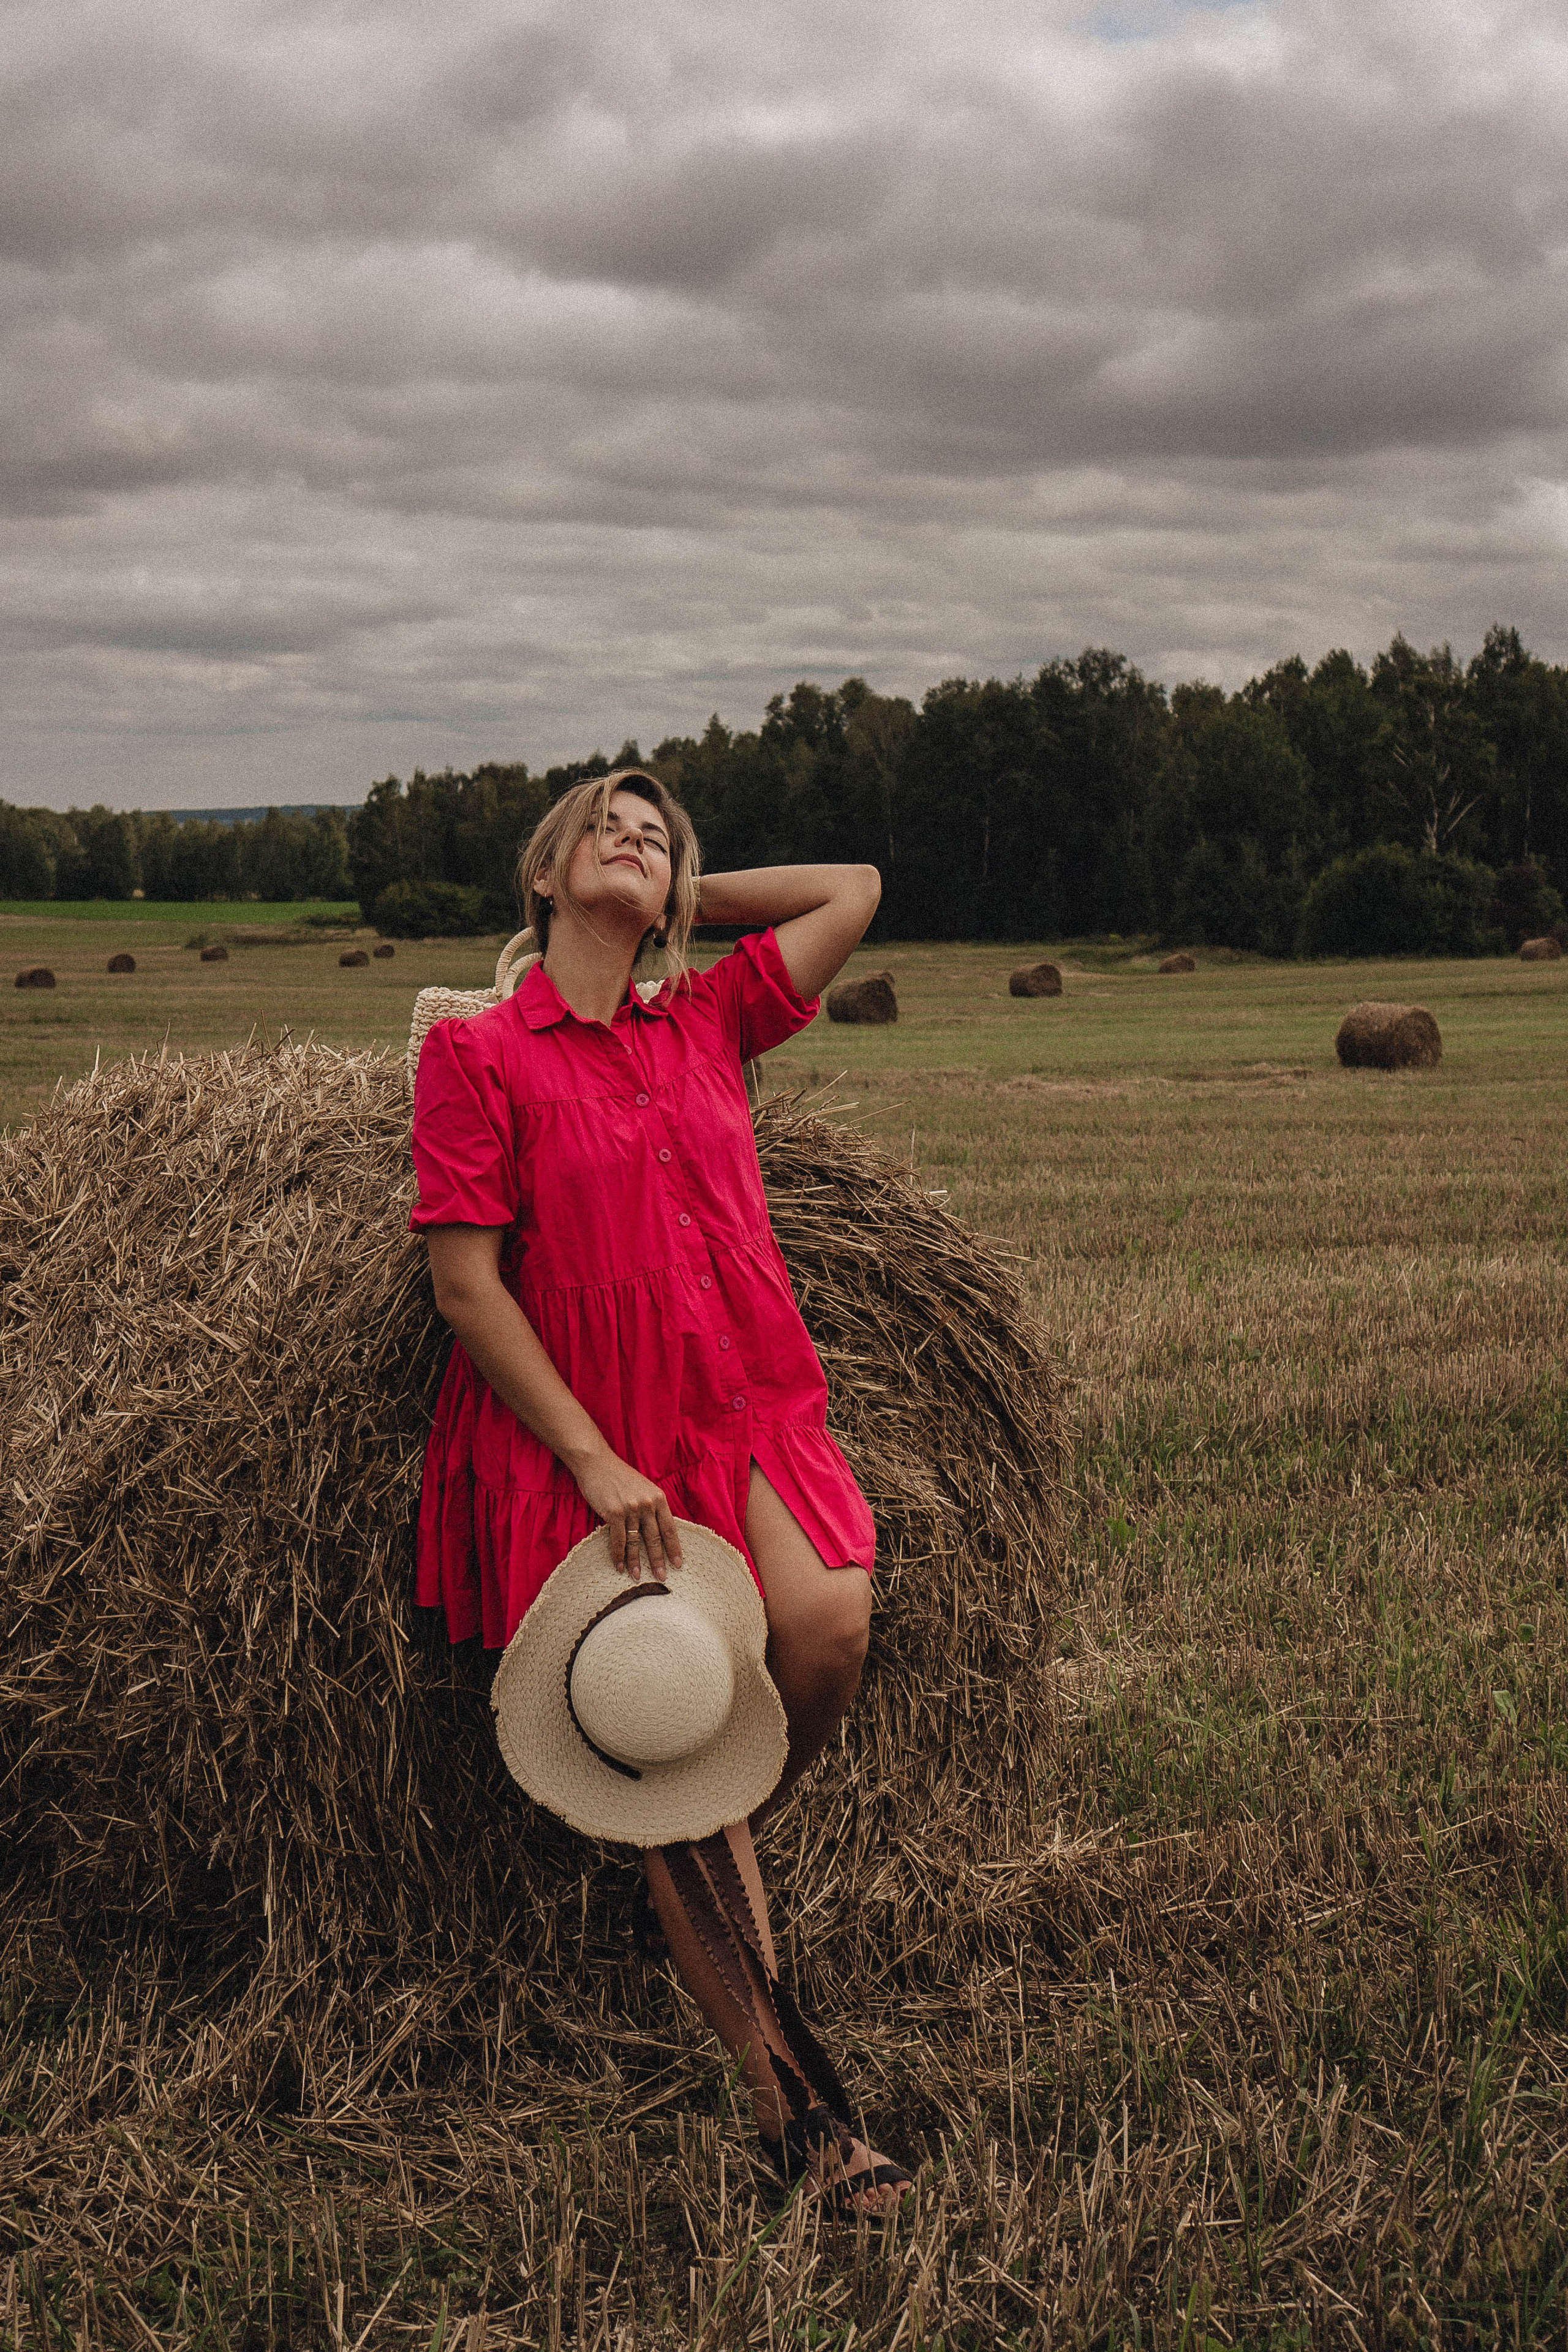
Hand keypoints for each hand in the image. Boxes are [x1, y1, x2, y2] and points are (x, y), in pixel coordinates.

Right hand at [571, 1447, 683, 1579]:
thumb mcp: (643, 1488)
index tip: (678, 1564)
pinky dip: (619, 1555)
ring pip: (636, 1542)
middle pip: (655, 1538)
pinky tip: (619, 1566)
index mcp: (658, 1497)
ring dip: (636, 1562)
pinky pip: (619, 1540)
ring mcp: (631, 1508)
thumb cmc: (619, 1476)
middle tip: (662, 1578)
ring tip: (638, 1577)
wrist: (596, 1463)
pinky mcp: (614, 1513)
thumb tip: (657, 1531)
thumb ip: (651, 1506)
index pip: (670, 1528)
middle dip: (659, 1560)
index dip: (674, 1548)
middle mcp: (647, 1504)